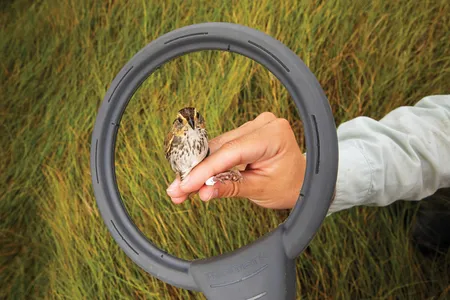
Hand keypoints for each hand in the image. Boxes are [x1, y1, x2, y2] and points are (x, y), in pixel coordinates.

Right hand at [166, 112, 305, 208]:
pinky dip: (208, 163)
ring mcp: (254, 125)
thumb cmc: (288, 185)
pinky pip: (222, 146)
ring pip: (217, 147)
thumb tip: (203, 192)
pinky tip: (192, 177)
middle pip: (220, 147)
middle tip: (176, 190)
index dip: (205, 169)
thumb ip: (230, 188)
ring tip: (181, 189)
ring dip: (198, 168)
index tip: (185, 185)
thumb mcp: (259, 190)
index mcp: (273, 135)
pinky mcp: (246, 131)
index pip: (231, 151)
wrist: (301, 181)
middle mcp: (263, 124)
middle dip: (197, 171)